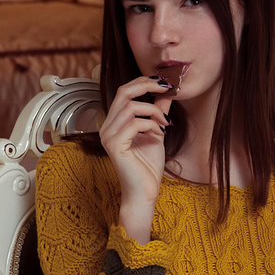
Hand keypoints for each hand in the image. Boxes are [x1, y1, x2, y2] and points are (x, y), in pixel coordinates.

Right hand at [99, 77, 173, 239]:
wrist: (144, 192)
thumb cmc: (148, 167)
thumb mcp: (156, 132)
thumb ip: (158, 111)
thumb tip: (167, 90)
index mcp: (114, 122)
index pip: (125, 91)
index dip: (145, 82)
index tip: (166, 82)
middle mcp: (106, 127)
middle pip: (123, 91)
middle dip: (148, 85)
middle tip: (168, 86)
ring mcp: (108, 135)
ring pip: (130, 106)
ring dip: (153, 111)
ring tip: (165, 123)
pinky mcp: (114, 144)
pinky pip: (134, 123)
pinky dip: (150, 125)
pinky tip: (159, 135)